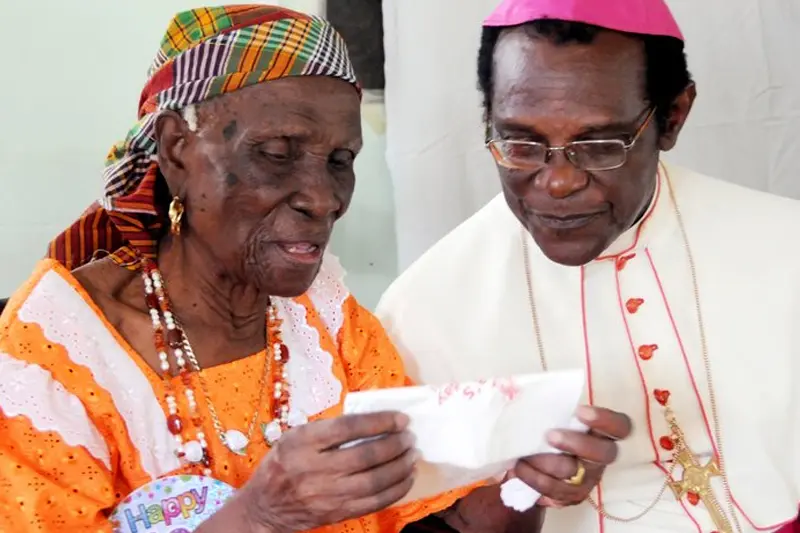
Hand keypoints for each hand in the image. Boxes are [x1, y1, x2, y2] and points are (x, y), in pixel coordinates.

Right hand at [240, 412, 415, 532]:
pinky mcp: (338, 513)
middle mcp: (315, 470)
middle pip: (366, 456)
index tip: (400, 418)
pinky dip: (396, 489)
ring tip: (412, 454)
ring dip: (401, 466)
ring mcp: (328, 495)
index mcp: (303, 443)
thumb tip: (372, 420)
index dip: (379, 422)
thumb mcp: (296, 437)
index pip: (348, 428)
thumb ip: (328, 429)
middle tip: (409, 437)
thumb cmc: (282, 464)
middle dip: (395, 444)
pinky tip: (407, 477)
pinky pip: (375, 502)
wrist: (265, 507)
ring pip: (375, 481)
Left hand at [513, 406, 631, 507]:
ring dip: (546, 463)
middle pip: (604, 454)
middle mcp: (600, 457)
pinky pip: (555, 492)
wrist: (534, 460)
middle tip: (549, 435)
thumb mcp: (550, 414)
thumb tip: (517, 386)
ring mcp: (588, 479)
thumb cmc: (547, 429)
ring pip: (574, 474)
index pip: (620, 426)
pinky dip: (534, 479)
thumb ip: (547, 402)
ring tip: (524, 455)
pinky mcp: (572, 496)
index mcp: (602, 432)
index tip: (579, 411)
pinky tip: (519, 468)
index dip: (605, 420)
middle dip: (576, 443)